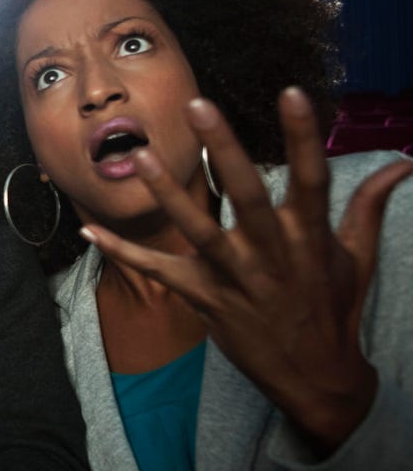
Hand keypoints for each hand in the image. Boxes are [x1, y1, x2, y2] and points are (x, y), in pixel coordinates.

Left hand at [81, 87, 412, 453]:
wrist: (315, 377)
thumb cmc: (332, 308)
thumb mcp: (357, 257)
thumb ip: (368, 205)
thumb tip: (404, 162)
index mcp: (311, 237)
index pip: (313, 178)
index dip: (303, 136)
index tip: (291, 92)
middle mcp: (272, 254)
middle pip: (247, 195)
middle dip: (222, 150)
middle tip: (197, 105)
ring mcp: (236, 278)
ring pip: (197, 230)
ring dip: (167, 193)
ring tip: (139, 156)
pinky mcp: (205, 299)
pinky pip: (157, 272)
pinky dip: (123, 251)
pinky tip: (89, 230)